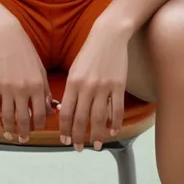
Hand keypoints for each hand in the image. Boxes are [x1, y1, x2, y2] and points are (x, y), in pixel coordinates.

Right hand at [0, 19, 54, 142]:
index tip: (36, 129)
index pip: (39, 114)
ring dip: (10, 130)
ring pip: (8, 118)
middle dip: (24, 133)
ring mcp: (6, 89)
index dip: (38, 125)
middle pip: (23, 120)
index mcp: (37, 85)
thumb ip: (45, 91)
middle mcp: (22, 89)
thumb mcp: (40, 70)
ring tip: (11, 134)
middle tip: (24, 139)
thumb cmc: (25, 52)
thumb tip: (49, 110)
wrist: (5, 37)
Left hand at [59, 23, 127, 150]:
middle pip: (81, 119)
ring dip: (96, 135)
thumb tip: (65, 111)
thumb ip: (70, 90)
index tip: (65, 140)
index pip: (66, 113)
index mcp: (73, 82)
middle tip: (78, 148)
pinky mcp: (118, 86)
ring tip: (95, 146)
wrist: (108, 35)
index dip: (65, 129)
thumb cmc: (90, 53)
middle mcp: (87, 86)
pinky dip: (115, 123)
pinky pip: (117, 110)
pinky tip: (112, 131)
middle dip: (78, 137)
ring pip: (99, 119)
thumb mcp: (74, 69)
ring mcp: (103, 87)